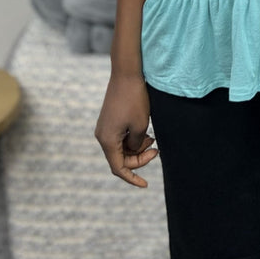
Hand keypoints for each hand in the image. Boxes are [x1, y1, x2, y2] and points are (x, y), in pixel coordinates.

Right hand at [95, 71, 158, 187]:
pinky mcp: (110, 120)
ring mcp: (105, 127)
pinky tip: (146, 133)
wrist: (126, 73)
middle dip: (139, 158)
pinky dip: (133, 138)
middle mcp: (102, 136)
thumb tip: (133, 150)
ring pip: (122, 148)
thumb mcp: (140, 126)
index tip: (146, 185)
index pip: (118, 168)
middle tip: (157, 150)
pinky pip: (121, 137)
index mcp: (107, 140)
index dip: (133, 178)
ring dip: (137, 148)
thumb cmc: (134, 99)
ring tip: (153, 140)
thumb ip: (136, 145)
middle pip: (121, 158)